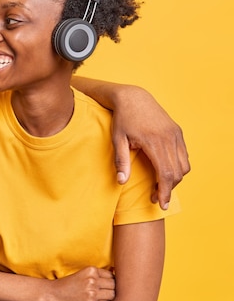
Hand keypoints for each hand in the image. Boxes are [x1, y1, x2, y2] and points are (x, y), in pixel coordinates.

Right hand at [48, 266, 114, 300]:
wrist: (54, 294)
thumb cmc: (70, 284)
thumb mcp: (83, 274)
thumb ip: (98, 274)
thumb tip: (115, 272)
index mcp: (90, 270)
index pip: (111, 275)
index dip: (110, 280)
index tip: (106, 284)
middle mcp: (92, 280)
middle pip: (113, 285)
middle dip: (111, 288)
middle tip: (104, 291)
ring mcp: (92, 293)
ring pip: (112, 295)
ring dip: (108, 297)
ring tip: (99, 296)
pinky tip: (95, 300)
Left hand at [111, 86, 189, 209]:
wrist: (133, 97)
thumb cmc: (122, 119)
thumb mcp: (117, 139)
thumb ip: (121, 161)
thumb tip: (122, 182)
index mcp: (154, 141)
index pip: (165, 174)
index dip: (165, 191)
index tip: (161, 204)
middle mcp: (169, 138)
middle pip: (177, 172)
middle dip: (169, 189)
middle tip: (156, 197)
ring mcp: (175, 134)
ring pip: (184, 165)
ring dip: (175, 178)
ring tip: (160, 185)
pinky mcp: (177, 131)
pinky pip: (184, 155)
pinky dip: (178, 167)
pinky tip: (165, 171)